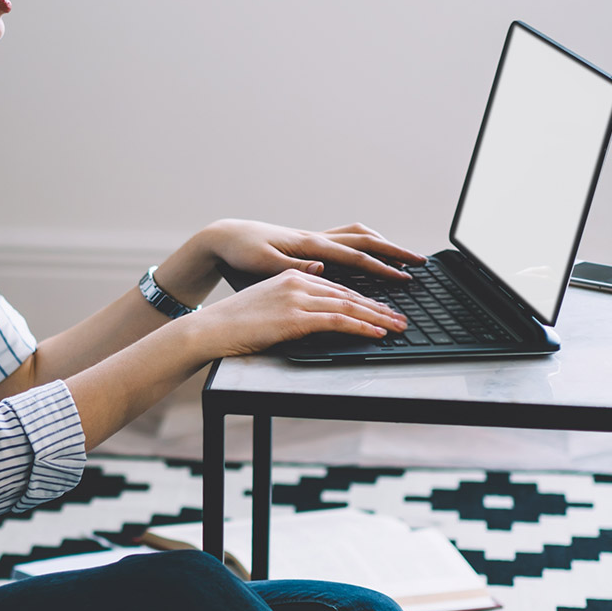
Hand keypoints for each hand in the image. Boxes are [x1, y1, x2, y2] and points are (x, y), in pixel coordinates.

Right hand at [182, 268, 408, 357]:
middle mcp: (298, 281)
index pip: (338, 288)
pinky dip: (361, 328)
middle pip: (349, 294)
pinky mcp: (295, 317)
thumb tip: (314, 317)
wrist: (211, 329)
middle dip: (378, 307)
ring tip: (397, 327)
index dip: (364, 299)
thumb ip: (293, 306)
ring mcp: (297, 298)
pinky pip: (337, 321)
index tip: (382, 309)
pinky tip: (376, 334)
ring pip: (348, 306)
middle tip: (400, 318)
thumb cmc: (235, 323)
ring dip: (378, 318)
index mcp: (292, 276)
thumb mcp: (268, 306)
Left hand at [205, 219, 426, 281]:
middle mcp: (317, 238)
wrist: (225, 238)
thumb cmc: (242, 253)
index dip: (383, 269)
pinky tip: (368, 253)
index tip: (406, 277)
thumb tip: (324, 267)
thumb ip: (293, 268)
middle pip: (366, 241)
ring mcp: (314, 238)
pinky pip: (345, 239)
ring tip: (401, 256)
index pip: (356, 258)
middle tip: (420, 262)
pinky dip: (364, 244)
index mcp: (311, 246)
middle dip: (395, 251)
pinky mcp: (308, 243)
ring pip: (357, 236)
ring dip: (382, 244)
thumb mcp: (263, 265)